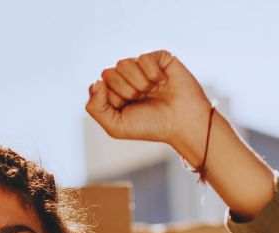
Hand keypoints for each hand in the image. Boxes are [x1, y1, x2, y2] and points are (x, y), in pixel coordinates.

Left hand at [86, 51, 212, 161]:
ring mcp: (142, 68)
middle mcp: (127, 78)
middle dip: (125, 91)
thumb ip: (95, 108)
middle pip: (109, 73)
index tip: (128, 108)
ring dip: (139, 83)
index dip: (113, 99)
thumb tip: (95, 82)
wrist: (182, 123)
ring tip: (152, 92)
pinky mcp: (158, 59)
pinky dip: (153, 74)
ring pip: (124, 64)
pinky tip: (162, 83)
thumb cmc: (151, 126)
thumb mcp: (116, 126)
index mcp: (115, 93)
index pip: (99, 85)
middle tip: (141, 100)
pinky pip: (144, 58)